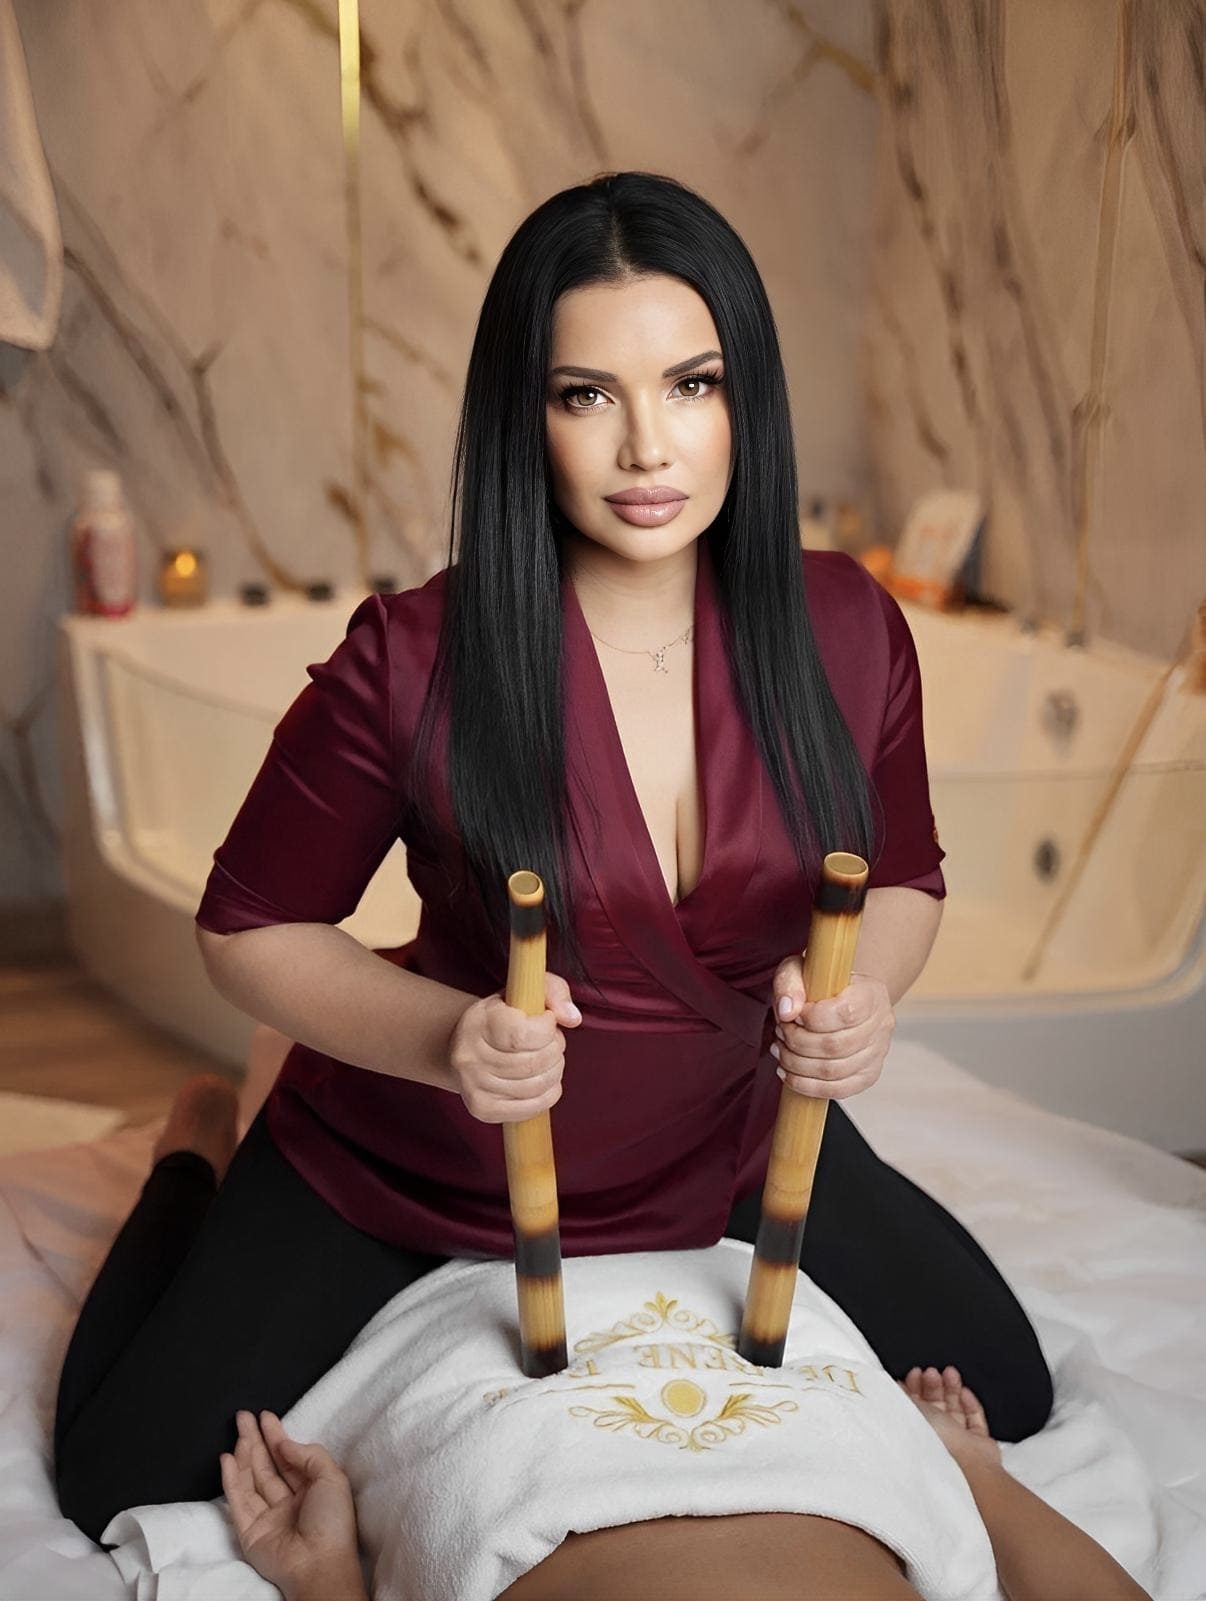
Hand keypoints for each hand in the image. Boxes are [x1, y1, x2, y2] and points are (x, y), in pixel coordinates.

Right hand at [220, 1409, 363, 1598]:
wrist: (318, 1564)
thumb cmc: (332, 1522)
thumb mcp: (331, 1478)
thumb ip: (308, 1455)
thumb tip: (284, 1443)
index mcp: (310, 1490)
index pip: (289, 1458)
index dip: (277, 1436)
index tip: (265, 1417)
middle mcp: (288, 1502)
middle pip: (267, 1465)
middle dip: (256, 1440)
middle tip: (243, 1417)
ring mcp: (267, 1517)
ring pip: (251, 1479)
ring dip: (244, 1454)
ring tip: (239, 1431)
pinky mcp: (249, 1532)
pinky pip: (238, 1501)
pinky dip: (231, 1479)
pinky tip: (227, 1459)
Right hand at [448, 972, 581, 1123]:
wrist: (467, 1045)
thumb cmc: (504, 1014)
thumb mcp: (525, 990)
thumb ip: (554, 991)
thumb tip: (572, 1018)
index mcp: (478, 1022)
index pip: (521, 1035)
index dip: (547, 1029)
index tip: (548, 1020)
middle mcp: (468, 1056)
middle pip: (532, 1063)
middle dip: (555, 1050)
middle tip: (553, 1041)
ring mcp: (473, 1086)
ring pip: (535, 1086)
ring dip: (555, 1071)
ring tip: (550, 1059)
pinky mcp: (482, 1109)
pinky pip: (531, 1107)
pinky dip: (550, 1094)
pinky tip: (547, 1080)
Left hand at [769, 958, 892, 1100]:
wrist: (842, 997)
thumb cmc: (821, 983)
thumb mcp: (800, 969)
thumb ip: (789, 983)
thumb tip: (787, 1011)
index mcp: (871, 993)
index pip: (845, 1013)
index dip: (811, 1018)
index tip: (794, 1015)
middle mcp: (881, 1024)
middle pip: (835, 1046)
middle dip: (797, 1043)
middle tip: (781, 1032)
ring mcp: (878, 1053)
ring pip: (834, 1071)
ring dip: (797, 1065)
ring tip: (781, 1050)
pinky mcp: (868, 1075)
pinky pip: (839, 1090)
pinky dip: (807, 1086)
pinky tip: (789, 1073)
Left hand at [898, 1365, 1002, 1474]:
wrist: (963, 1462)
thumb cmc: (931, 1442)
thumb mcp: (908, 1411)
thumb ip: (901, 1397)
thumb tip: (892, 1386)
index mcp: (916, 1433)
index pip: (914, 1408)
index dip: (914, 1388)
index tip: (914, 1373)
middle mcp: (936, 1438)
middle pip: (935, 1406)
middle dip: (933, 1385)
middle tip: (931, 1372)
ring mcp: (958, 1442)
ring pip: (955, 1411)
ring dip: (951, 1389)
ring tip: (950, 1373)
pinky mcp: (979, 1444)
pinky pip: (975, 1421)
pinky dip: (971, 1405)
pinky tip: (965, 1392)